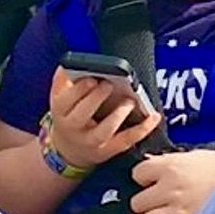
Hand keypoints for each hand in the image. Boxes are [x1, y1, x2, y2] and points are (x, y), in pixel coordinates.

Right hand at [46, 67, 162, 171]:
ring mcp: (91, 142)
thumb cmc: (69, 116)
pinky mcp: (108, 150)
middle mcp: (73, 128)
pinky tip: (154, 116)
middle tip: (109, 85)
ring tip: (129, 101)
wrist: (69, 150)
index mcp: (60, 112)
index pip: (66, 101)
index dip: (79, 90)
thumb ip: (65, 81)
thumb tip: (70, 64)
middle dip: (95, 98)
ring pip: (103, 131)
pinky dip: (142, 129)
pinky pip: (126, 140)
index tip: (92, 78)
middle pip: (81, 115)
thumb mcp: (61, 98)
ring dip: (117, 115)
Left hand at [126, 150, 214, 213]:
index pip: (138, 174)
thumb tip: (150, 165)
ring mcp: (178, 213)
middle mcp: (171, 191)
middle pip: (136, 202)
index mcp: (172, 168)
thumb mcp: (196, 156)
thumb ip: (170, 162)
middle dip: (140, 202)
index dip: (142, 177)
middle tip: (148, 202)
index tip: (148, 180)